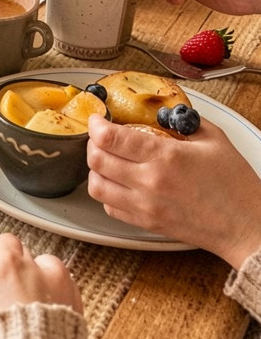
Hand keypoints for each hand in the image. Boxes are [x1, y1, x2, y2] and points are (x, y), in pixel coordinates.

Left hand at [87, 114, 260, 268]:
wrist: (246, 226)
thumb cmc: (235, 185)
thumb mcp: (214, 140)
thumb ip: (184, 121)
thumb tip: (164, 112)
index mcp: (165, 157)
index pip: (111, 139)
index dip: (96, 125)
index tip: (97, 119)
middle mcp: (149, 182)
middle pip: (96, 160)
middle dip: (93, 144)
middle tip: (101, 137)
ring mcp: (145, 206)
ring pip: (96, 186)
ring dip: (95, 170)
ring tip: (107, 160)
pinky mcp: (146, 224)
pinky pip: (109, 208)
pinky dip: (106, 193)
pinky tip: (118, 183)